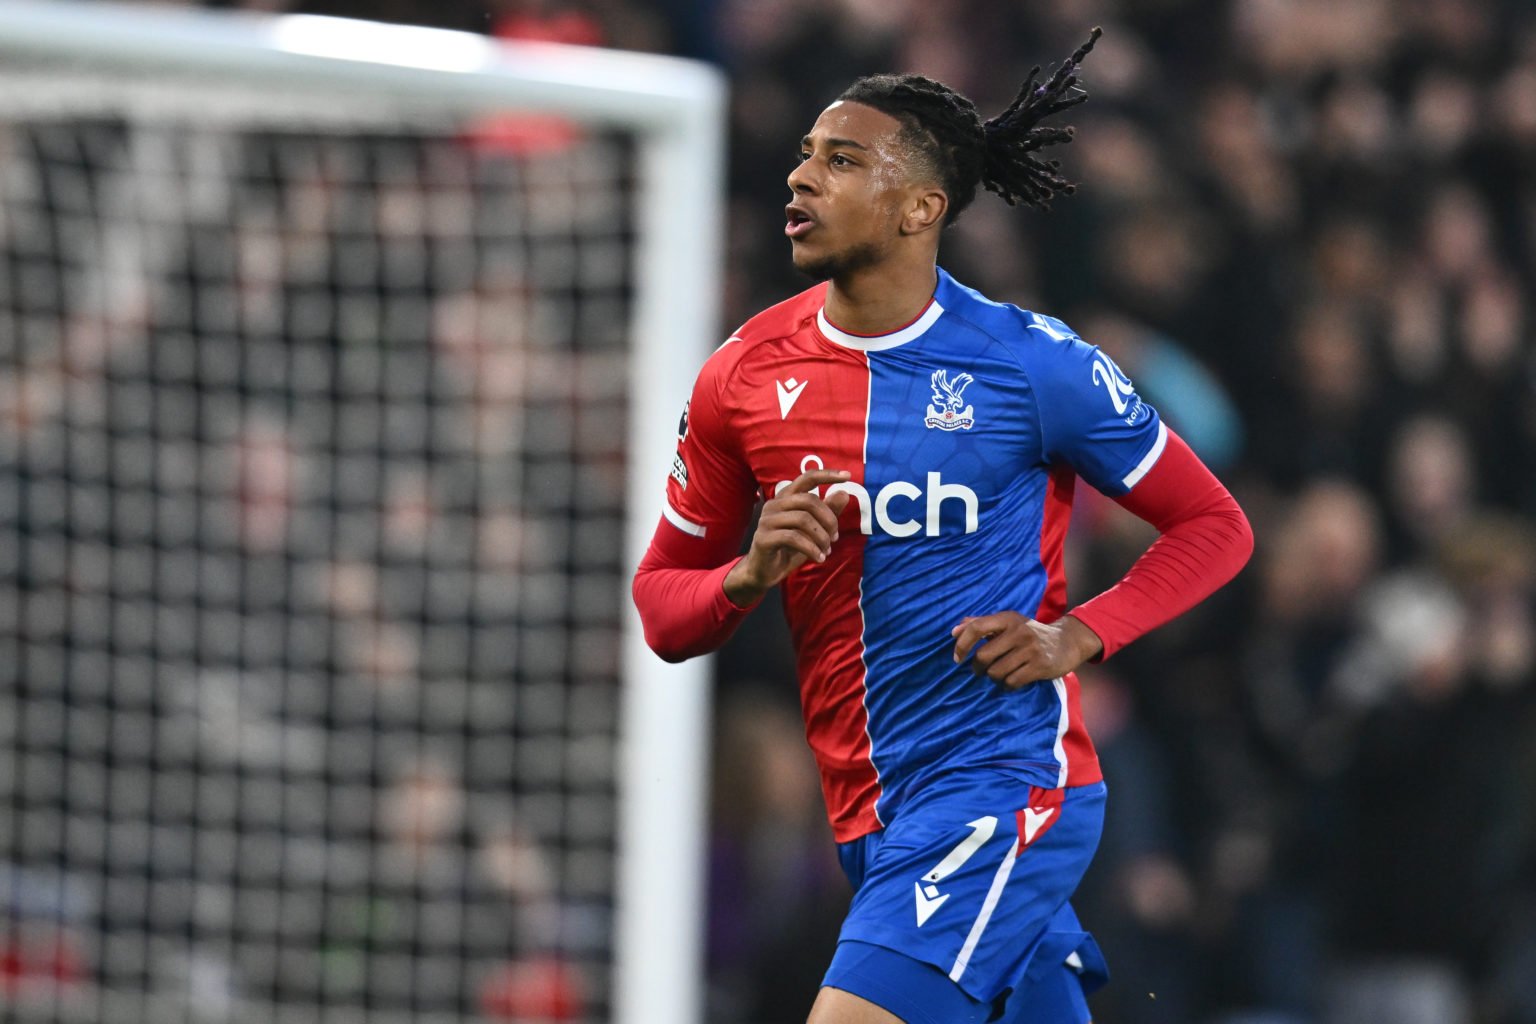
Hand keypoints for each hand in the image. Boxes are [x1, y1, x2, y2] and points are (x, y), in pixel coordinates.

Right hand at [724, 469, 851, 605]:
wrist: (764, 571)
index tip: (848, 476)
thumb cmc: (789, 548)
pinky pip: (793, 538)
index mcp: (786, 498)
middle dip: (829, 519)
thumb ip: (827, 512)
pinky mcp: (763, 538)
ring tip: (827, 550)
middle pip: (808, 500)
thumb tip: (844, 494)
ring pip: (803, 519)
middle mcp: (774, 504)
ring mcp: (766, 520)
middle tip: (835, 537)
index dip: (827, 475)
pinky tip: (819, 558)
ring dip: (821, 537)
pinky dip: (812, 549)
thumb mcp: (813, 530)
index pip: (807, 478)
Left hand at [950, 613, 1103, 688]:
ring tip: (1000, 675)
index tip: (957, 658)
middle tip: (981, 671)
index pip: (977, 628)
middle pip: (983, 656)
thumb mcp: (1009, 623)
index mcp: (1007, 618)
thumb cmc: (1030, 634)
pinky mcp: (1040, 666)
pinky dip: (1007, 685)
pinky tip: (1012, 681)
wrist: (1067, 642)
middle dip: (978, 668)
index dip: (962, 644)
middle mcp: (1018, 631)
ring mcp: (1030, 649)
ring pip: (996, 672)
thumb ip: (982, 624)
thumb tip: (954, 631)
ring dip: (994, 678)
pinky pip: (1011, 682)